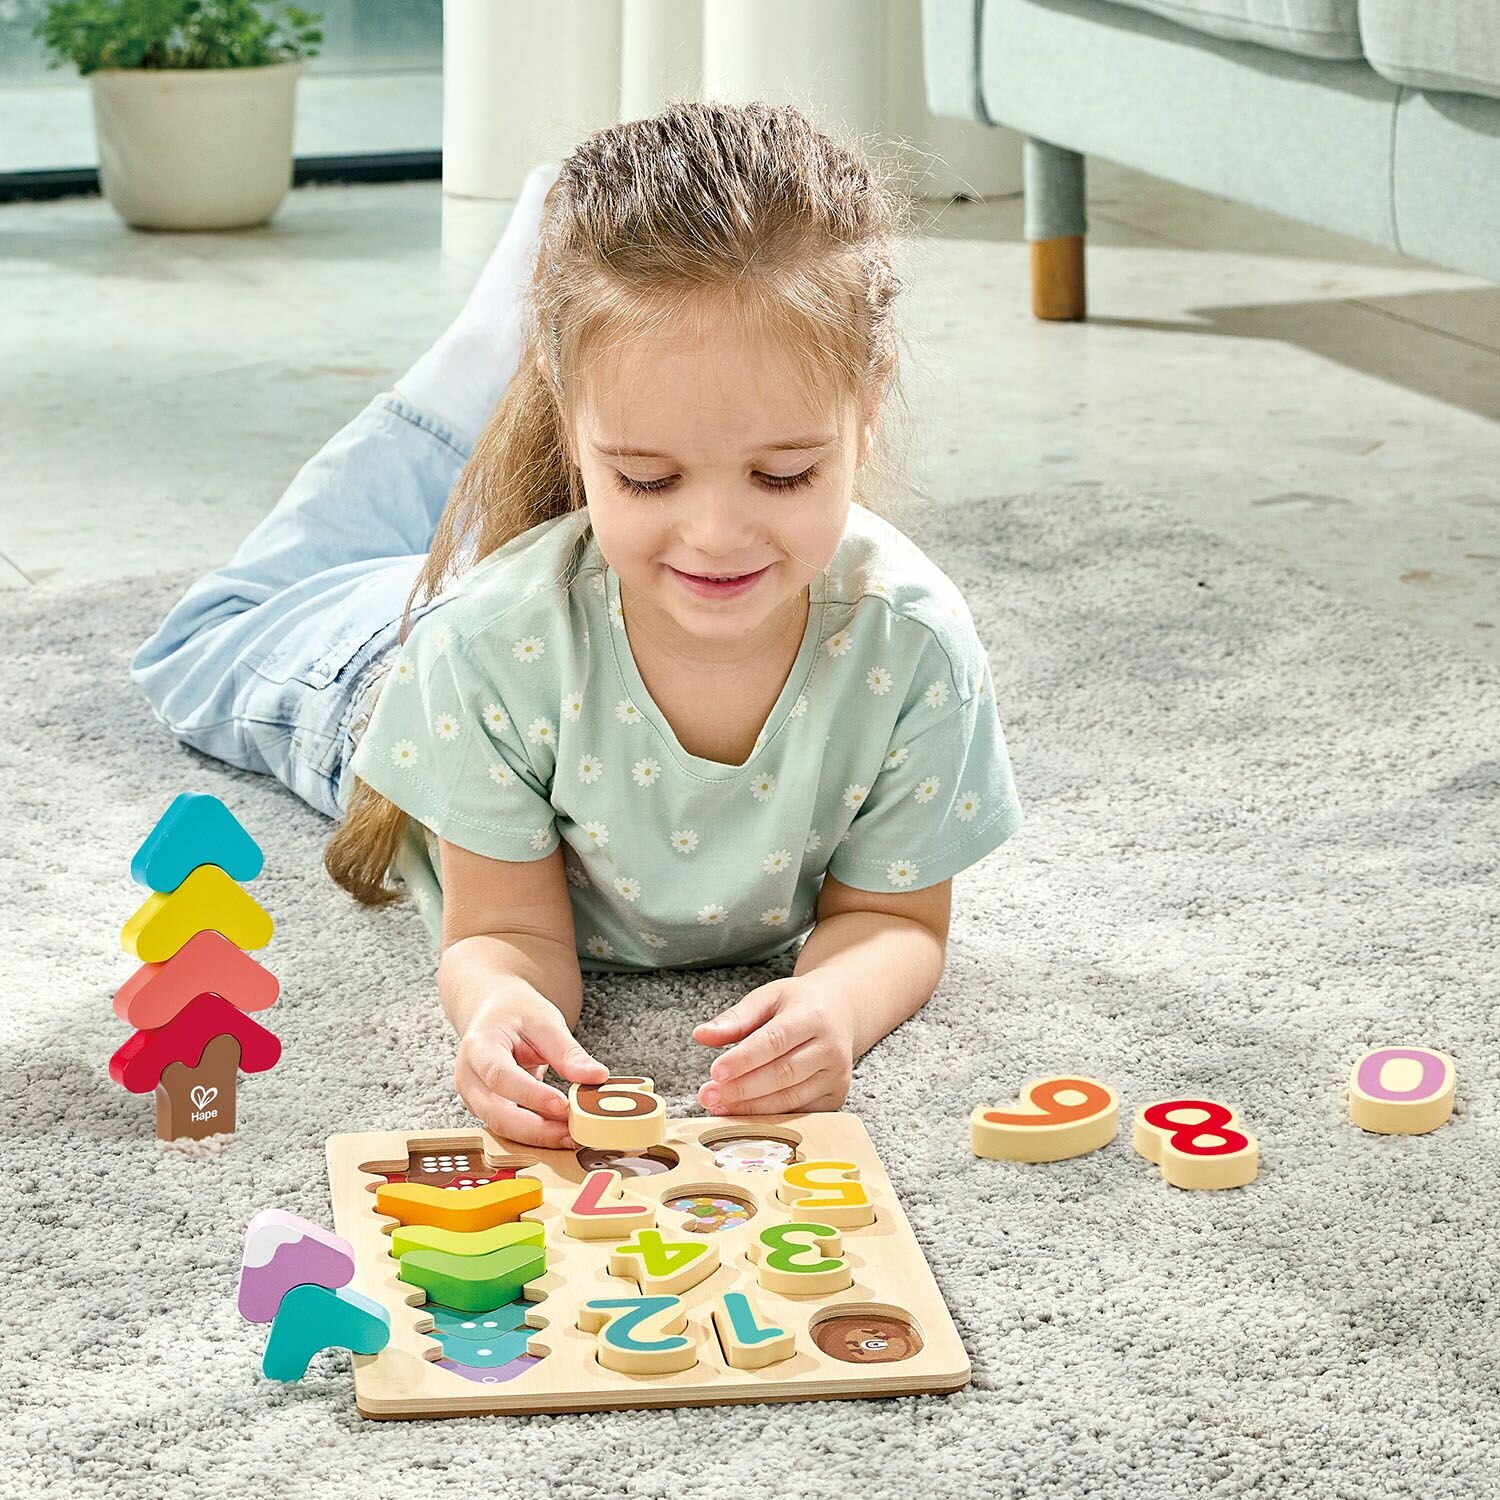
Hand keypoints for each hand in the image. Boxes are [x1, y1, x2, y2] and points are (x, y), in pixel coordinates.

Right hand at [453, 989, 607, 1148]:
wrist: (494, 1014)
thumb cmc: (516, 1014)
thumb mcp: (545, 1021)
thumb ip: (568, 1052)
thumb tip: (597, 1076)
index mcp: (478, 1047)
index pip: (500, 1076)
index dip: (531, 1095)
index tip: (563, 1106)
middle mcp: (468, 1077)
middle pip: (496, 1112)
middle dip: (536, 1128)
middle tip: (573, 1133)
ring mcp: (473, 1098)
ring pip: (501, 1127)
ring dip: (537, 1136)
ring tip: (572, 1137)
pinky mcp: (485, 1110)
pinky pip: (508, 1128)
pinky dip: (534, 1134)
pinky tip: (560, 1134)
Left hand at [692, 976, 854, 1114]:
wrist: (842, 1012)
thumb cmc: (800, 1004)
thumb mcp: (769, 997)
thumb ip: (736, 1018)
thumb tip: (701, 1035)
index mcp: (813, 1016)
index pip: (775, 1041)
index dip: (744, 1059)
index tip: (716, 1071)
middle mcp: (830, 1047)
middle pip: (782, 1074)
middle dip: (741, 1089)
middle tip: (708, 1095)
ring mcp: (836, 1075)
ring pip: (790, 1098)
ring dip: (751, 1107)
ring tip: (719, 1106)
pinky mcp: (835, 1095)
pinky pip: (799, 1112)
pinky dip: (769, 1116)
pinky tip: (744, 1115)